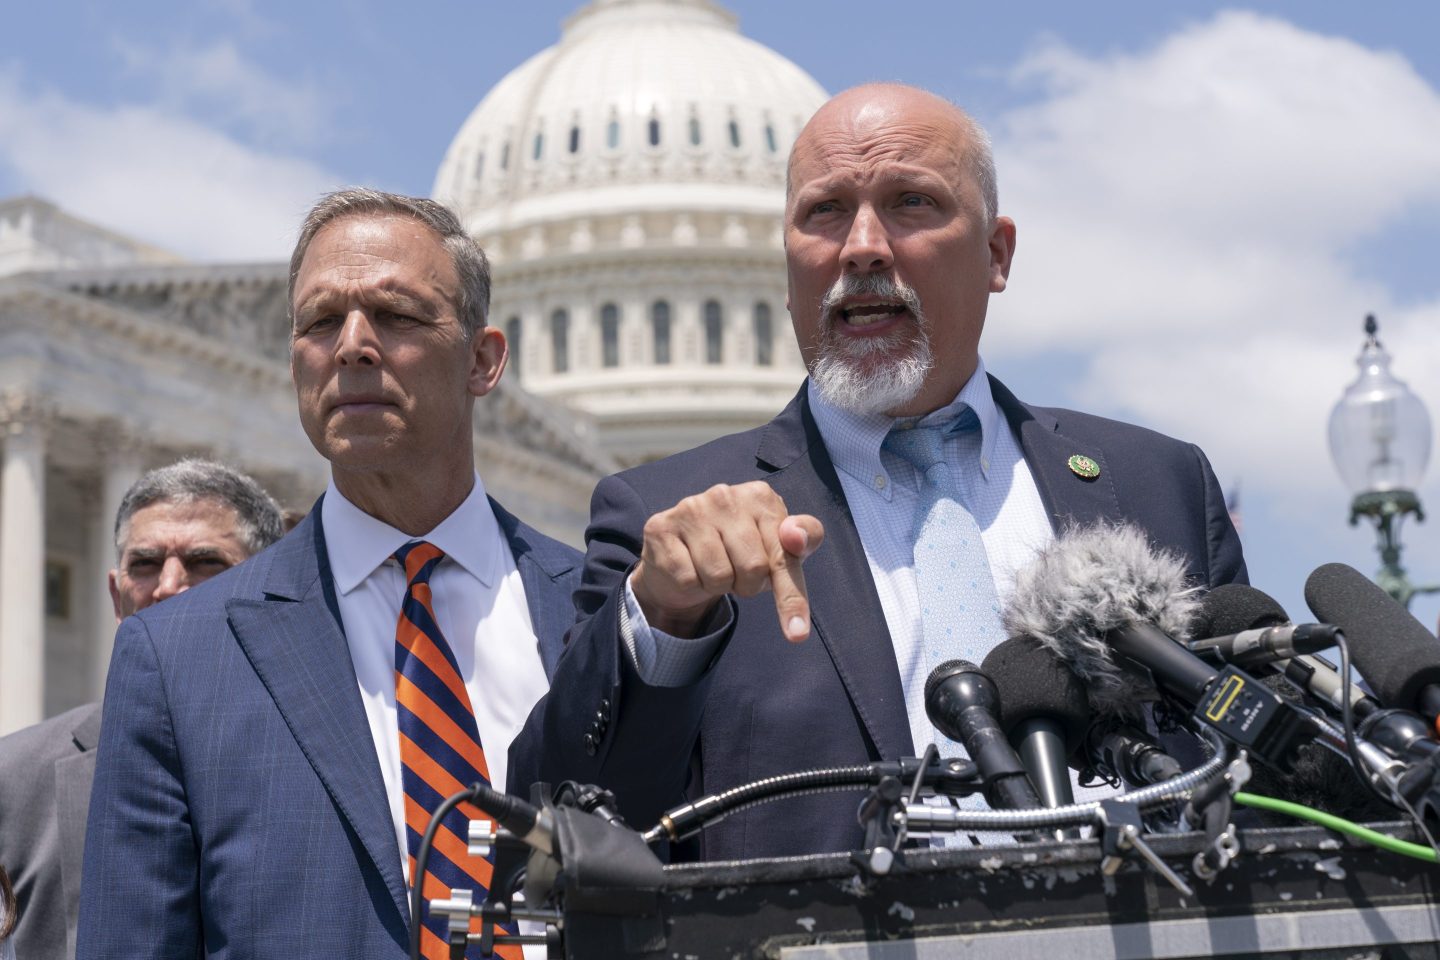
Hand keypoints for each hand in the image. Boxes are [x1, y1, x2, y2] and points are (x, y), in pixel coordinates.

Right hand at [630, 482, 824, 641]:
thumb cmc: (742, 551)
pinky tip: (689, 566)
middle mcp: (724, 495)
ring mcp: (690, 509)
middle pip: (753, 568)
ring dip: (719, 586)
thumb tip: (796, 537)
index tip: (798, 634)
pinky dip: (693, 586)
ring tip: (713, 568)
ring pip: (719, 575)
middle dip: (749, 585)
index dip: (791, 596)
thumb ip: (805, 538)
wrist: (683, 555)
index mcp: (760, 496)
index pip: (785, 553)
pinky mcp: (661, 529)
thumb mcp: (780, 548)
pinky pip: (689, 580)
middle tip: (737, 573)